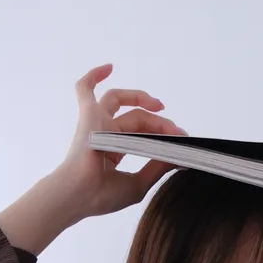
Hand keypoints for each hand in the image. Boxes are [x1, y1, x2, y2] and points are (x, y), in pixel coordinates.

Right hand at [48, 63, 189, 219]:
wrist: (81, 196)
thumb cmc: (102, 196)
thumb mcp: (139, 183)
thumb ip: (158, 167)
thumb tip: (179, 155)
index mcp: (112, 149)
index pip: (140, 133)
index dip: (161, 134)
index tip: (181, 140)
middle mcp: (103, 133)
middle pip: (136, 117)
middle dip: (159, 122)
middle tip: (177, 131)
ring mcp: (95, 122)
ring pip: (120, 99)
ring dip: (141, 98)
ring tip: (159, 105)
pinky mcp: (88, 114)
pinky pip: (85, 88)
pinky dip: (94, 74)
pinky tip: (110, 67)